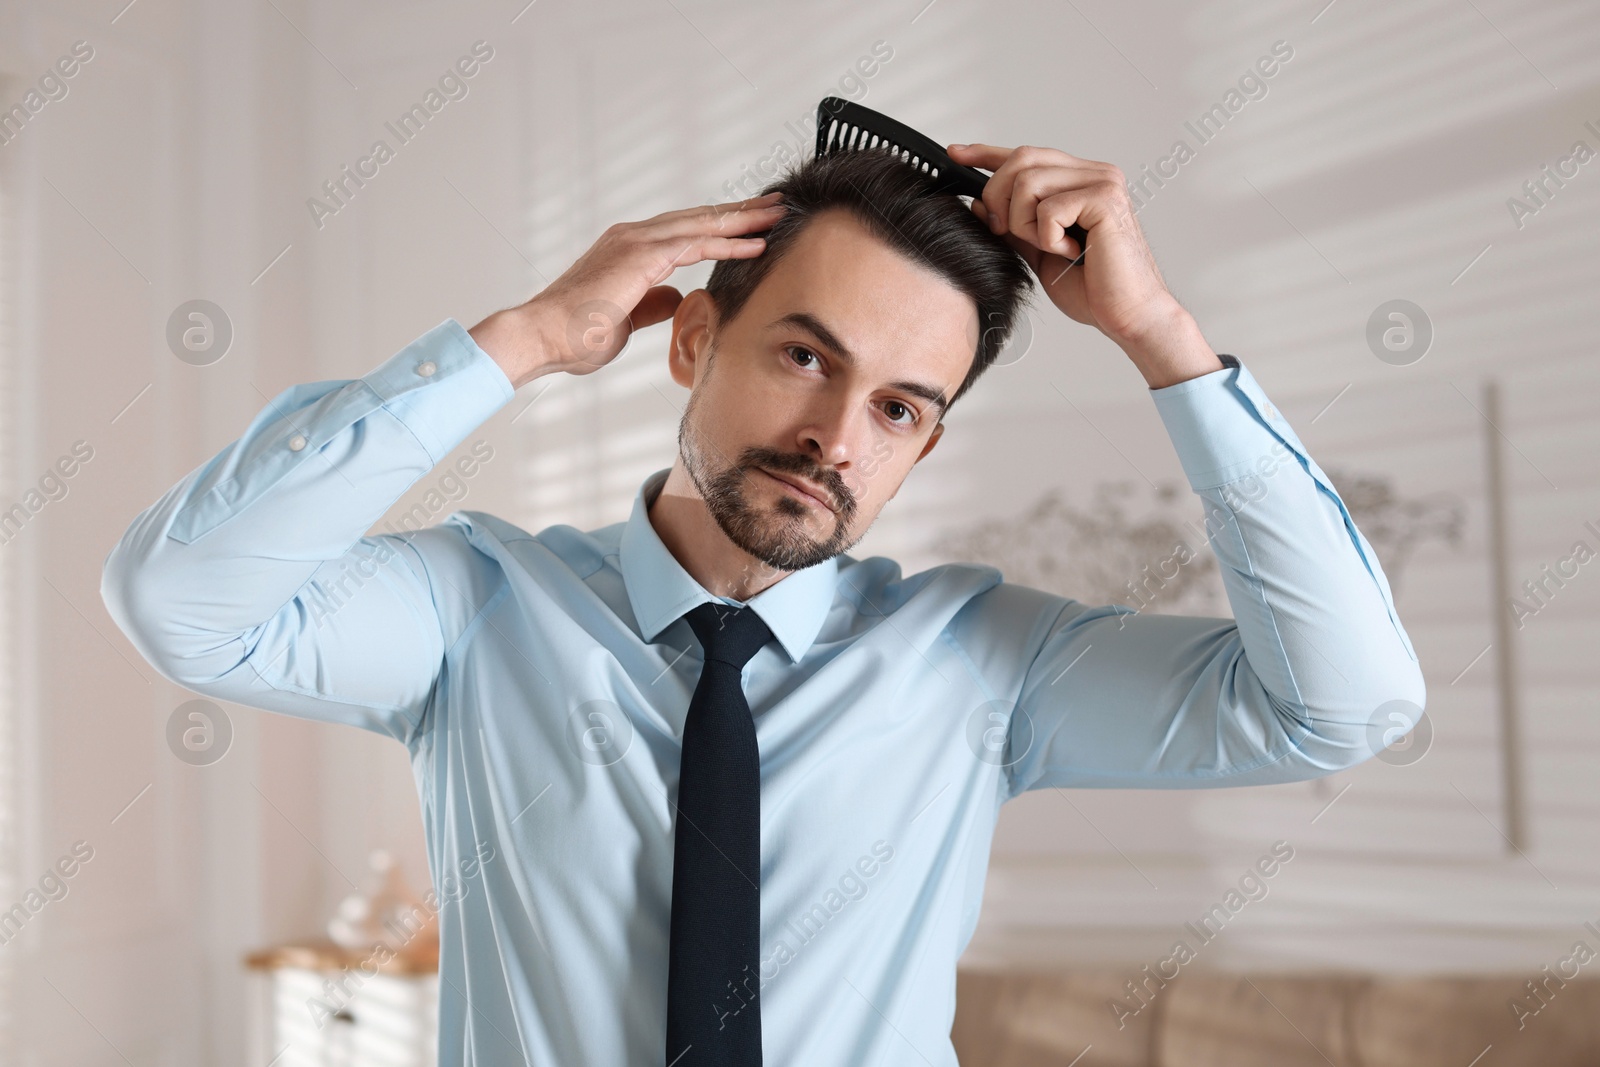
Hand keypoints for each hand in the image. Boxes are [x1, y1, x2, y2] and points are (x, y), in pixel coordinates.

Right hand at [470, 192, 787, 387]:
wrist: (543, 337)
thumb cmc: (575, 335)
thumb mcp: (625, 319)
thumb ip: (651, 303)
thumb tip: (675, 296)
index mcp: (629, 249)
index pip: (685, 232)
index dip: (720, 227)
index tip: (752, 225)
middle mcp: (634, 237)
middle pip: (698, 219)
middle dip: (740, 212)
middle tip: (777, 204)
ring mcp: (637, 242)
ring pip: (702, 224)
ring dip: (743, 219)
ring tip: (778, 214)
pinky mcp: (641, 256)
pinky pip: (695, 244)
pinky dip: (728, 242)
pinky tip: (755, 243)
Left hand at [948, 143, 1187, 349]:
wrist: (1128, 316)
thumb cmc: (1095, 289)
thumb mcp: (1039, 253)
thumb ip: (1014, 226)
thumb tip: (979, 203)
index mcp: (1080, 181)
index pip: (1027, 155)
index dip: (987, 153)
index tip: (956, 154)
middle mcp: (1094, 173)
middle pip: (1021, 160)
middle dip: (999, 198)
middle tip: (1009, 233)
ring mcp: (1103, 182)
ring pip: (1028, 182)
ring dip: (1025, 223)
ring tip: (1052, 247)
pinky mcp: (1105, 198)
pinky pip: (1048, 208)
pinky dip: (1048, 237)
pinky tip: (1071, 252)